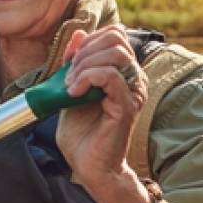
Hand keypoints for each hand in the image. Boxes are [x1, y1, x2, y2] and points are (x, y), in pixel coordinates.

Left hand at [55, 25, 153, 202]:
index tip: (70, 63)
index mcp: (123, 73)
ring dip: (85, 65)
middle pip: (116, 39)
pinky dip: (87, 77)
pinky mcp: (126, 105)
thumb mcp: (72, 89)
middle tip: (69, 76)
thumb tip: (78, 35)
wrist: (88, 167)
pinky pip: (110, 76)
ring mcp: (132, 91)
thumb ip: (76, 63)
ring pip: (114, 54)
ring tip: (71, 85)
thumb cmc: (83, 135)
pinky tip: (74, 92)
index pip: (114, 35)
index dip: (88, 41)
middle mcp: (133, 79)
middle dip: (85, 52)